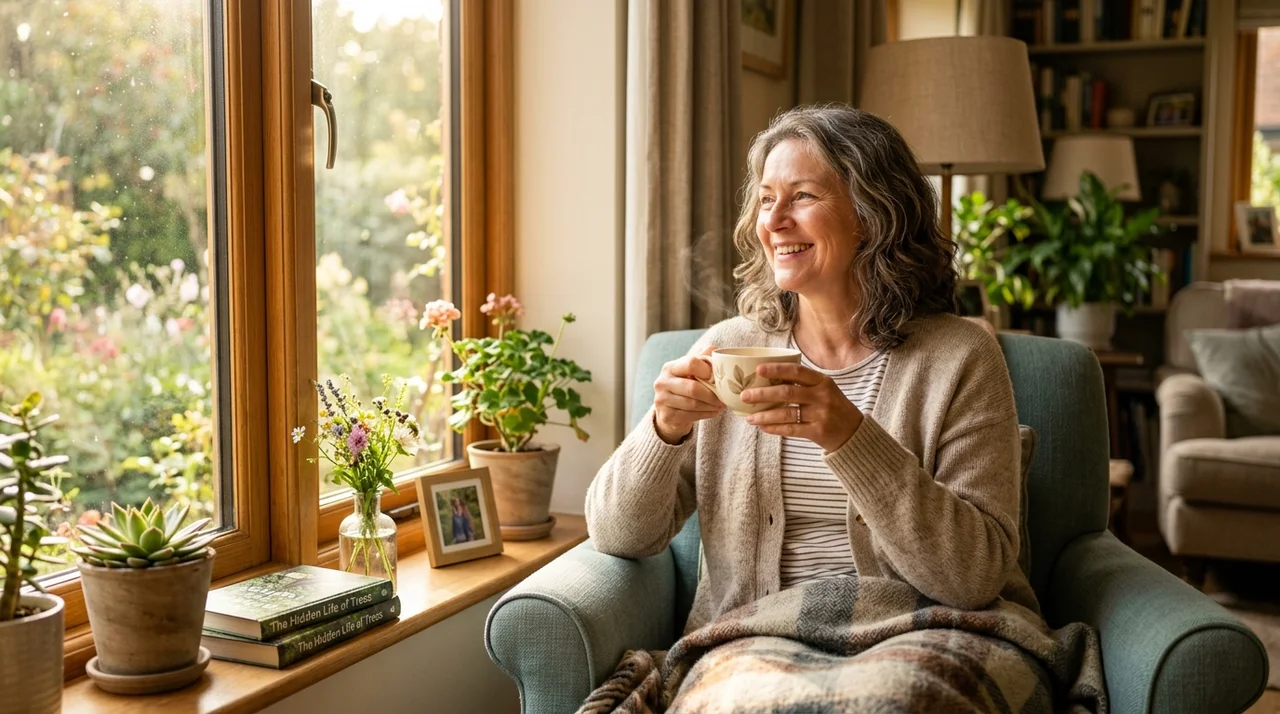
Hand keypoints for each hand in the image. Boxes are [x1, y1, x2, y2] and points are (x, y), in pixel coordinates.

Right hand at [653, 345, 723, 443]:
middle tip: (724, 398)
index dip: (708, 370)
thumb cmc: (684, 386)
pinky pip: (691, 416)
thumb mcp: (690, 371)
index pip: (691, 363)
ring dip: (711, 406)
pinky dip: (706, 414)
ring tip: (721, 405)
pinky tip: (713, 412)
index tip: (718, 378)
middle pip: (693, 388)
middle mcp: (662, 382)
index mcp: (670, 367)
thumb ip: (702, 359)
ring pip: (693, 404)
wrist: (668, 410)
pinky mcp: (666, 416)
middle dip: (712, 394)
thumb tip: (715, 349)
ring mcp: (662, 400)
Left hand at [742, 362, 863, 452]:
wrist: (854, 432)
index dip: (777, 369)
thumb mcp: (824, 389)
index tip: (758, 370)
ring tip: (749, 417)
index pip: (797, 372)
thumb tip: (767, 379)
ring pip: (786, 413)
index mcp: (822, 381)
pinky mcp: (818, 432)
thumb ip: (803, 383)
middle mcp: (822, 396)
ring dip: (765, 415)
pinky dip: (774, 428)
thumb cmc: (833, 407)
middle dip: (763, 394)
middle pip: (787, 392)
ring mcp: (821, 415)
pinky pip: (791, 430)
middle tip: (745, 395)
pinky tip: (762, 427)